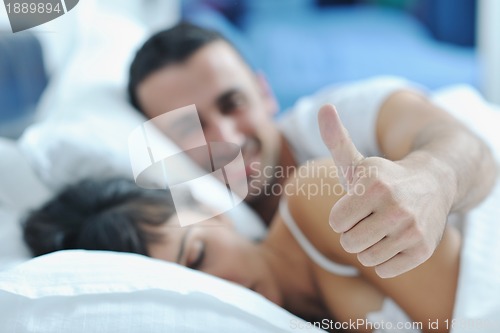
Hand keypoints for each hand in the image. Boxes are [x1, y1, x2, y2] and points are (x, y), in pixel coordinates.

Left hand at [317, 104, 450, 277]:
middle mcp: (395, 206)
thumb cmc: (383, 178)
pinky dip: (386, 258)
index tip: (360, 203)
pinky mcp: (423, 250)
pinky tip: (398, 239)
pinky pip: (385, 269)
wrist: (433, 185)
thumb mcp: (357, 160)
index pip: (336, 222)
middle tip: (372, 216)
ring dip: (369, 246)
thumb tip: (323, 107)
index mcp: (373, 184)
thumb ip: (335, 138)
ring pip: (365, 257)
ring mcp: (412, 230)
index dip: (344, 214)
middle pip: (348, 242)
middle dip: (355, 231)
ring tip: (385, 227)